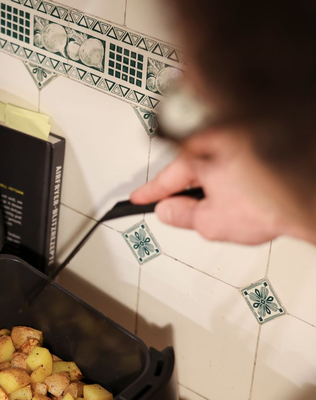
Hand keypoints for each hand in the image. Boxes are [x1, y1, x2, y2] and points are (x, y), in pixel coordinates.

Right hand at [131, 130, 300, 243]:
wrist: (306, 194)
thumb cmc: (269, 203)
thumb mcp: (212, 222)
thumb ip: (183, 216)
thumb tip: (168, 210)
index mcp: (202, 153)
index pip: (167, 177)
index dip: (150, 192)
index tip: (138, 199)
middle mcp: (220, 140)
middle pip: (191, 168)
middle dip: (186, 192)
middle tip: (186, 213)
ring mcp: (240, 141)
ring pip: (214, 165)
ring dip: (213, 186)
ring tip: (231, 208)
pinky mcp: (258, 146)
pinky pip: (234, 162)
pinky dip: (233, 178)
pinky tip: (245, 195)